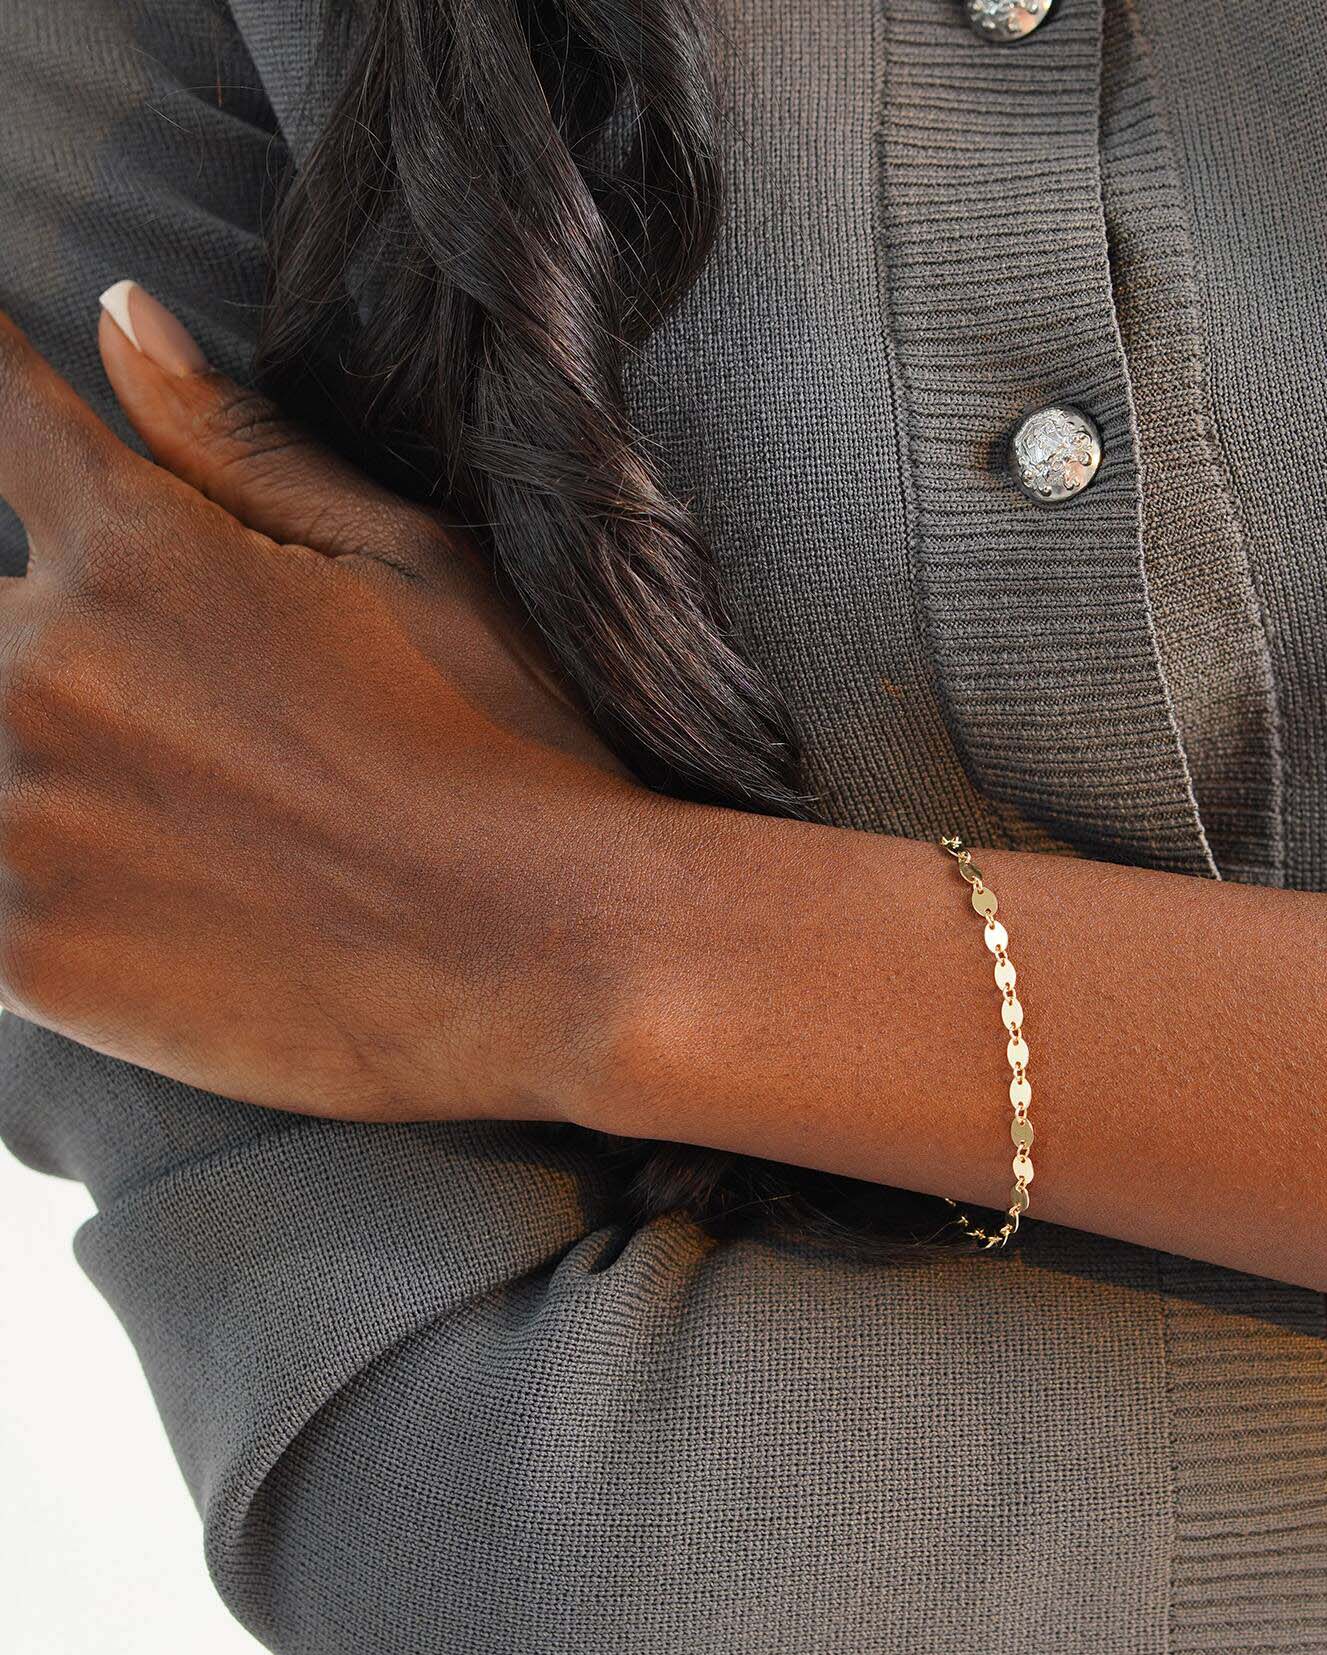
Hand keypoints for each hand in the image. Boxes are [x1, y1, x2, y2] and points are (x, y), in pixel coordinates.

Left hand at [0, 284, 661, 1121]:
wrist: (561, 958)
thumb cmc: (514, 750)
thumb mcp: (412, 564)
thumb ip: (240, 445)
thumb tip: (123, 313)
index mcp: (134, 546)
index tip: (27, 461)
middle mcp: (45, 663)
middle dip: (50, 640)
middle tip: (194, 725)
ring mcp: (19, 814)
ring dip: (42, 767)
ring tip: (189, 815)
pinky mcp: (26, 952)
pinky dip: (37, 883)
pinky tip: (151, 904)